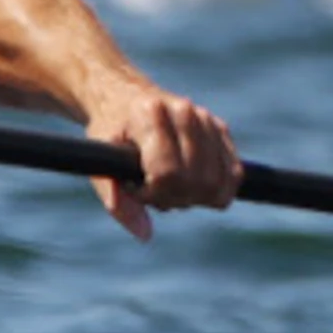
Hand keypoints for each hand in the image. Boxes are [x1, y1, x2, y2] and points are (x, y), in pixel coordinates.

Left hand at [81, 81, 240, 240]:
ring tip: (170, 186)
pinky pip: (234, 174)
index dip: (153, 194)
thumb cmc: (109, 130)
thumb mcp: (98, 160)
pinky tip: (191, 187)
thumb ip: (114, 198)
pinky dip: (217, 191)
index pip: (168, 174)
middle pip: (196, 182)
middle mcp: (185, 113)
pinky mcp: (221, 129)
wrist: (124, 98)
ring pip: (218, 182)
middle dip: (174, 199)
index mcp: (150, 115)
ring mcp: (206, 120)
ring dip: (195, 197)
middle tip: (152, 190)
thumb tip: (145, 234)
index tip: (136, 189)